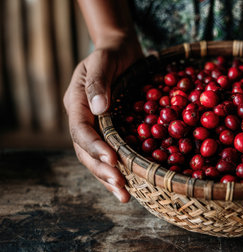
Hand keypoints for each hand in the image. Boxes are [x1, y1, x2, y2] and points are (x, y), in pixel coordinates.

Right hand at [64, 37, 142, 201]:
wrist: (120, 50)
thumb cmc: (111, 52)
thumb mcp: (103, 60)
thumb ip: (99, 82)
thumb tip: (98, 108)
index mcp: (76, 102)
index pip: (80, 130)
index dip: (94, 146)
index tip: (112, 159)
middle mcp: (83, 119)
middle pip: (85, 151)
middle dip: (101, 170)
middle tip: (120, 186)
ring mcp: (96, 127)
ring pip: (96, 158)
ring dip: (108, 177)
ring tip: (124, 195)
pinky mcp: (111, 130)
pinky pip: (111, 153)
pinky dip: (119, 170)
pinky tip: (131, 185)